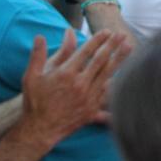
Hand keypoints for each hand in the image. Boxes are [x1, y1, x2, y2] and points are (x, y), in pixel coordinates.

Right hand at [19, 29, 131, 143]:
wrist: (39, 129)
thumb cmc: (34, 101)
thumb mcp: (32, 76)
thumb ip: (38, 55)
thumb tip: (40, 36)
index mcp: (65, 74)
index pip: (86, 51)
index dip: (98, 40)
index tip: (106, 31)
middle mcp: (79, 84)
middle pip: (101, 60)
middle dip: (112, 45)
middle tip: (122, 34)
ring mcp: (88, 96)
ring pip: (108, 73)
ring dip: (119, 58)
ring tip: (129, 46)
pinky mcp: (93, 108)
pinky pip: (108, 91)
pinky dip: (117, 79)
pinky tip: (125, 71)